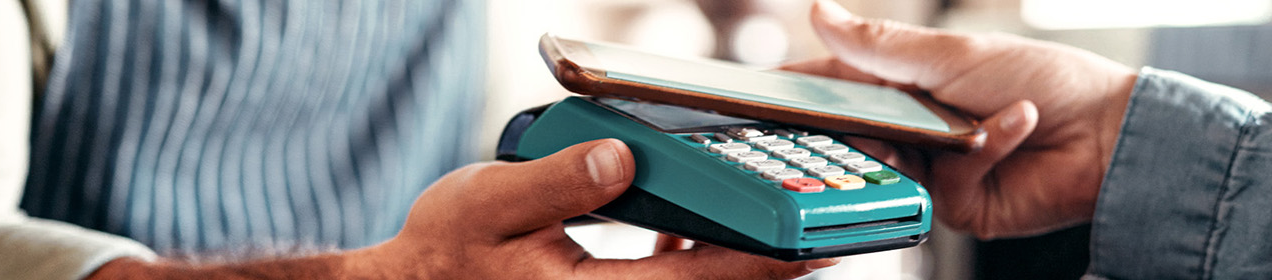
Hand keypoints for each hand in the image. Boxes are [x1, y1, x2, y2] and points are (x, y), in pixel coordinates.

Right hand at [363, 139, 835, 278]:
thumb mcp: (486, 204)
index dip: (765, 260)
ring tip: (789, 226)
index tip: (819, 241)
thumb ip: (558, 181)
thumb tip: (622, 157)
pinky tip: (706, 225)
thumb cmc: (441, 253)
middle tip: (831, 232)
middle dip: (772, 264)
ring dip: (741, 262)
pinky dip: (700, 259)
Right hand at [783, 0, 1138, 238]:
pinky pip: (943, 189)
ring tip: (943, 127)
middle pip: (850, 135)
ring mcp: (932, 171)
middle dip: (851, 128)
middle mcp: (912, 129)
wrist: (1111, 134)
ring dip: (918, 144)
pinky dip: (980, 152)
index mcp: (904, 83)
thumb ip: (879, 46)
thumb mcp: (952, 53)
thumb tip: (819, 11)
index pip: (833, 85)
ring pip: (887, 169)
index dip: (795, 91)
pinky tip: (1012, 125)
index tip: (755, 95)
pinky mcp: (957, 208)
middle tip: (842, 122)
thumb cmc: (1044, 78)